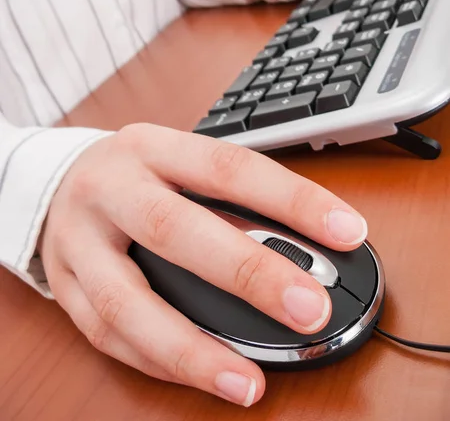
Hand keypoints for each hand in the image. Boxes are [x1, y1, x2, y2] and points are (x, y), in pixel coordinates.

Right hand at [39, 124, 366, 405]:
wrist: (57, 180)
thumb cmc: (136, 173)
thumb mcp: (178, 160)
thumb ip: (230, 197)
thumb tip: (305, 244)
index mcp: (151, 148)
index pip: (228, 168)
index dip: (290, 200)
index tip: (346, 231)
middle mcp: (111, 188)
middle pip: (174, 230)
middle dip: (247, 274)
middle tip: (308, 309)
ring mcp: (79, 239)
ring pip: (126, 302)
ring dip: (191, 348)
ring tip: (248, 382)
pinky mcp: (63, 284)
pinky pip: (107, 334)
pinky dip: (159, 362)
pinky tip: (202, 375)